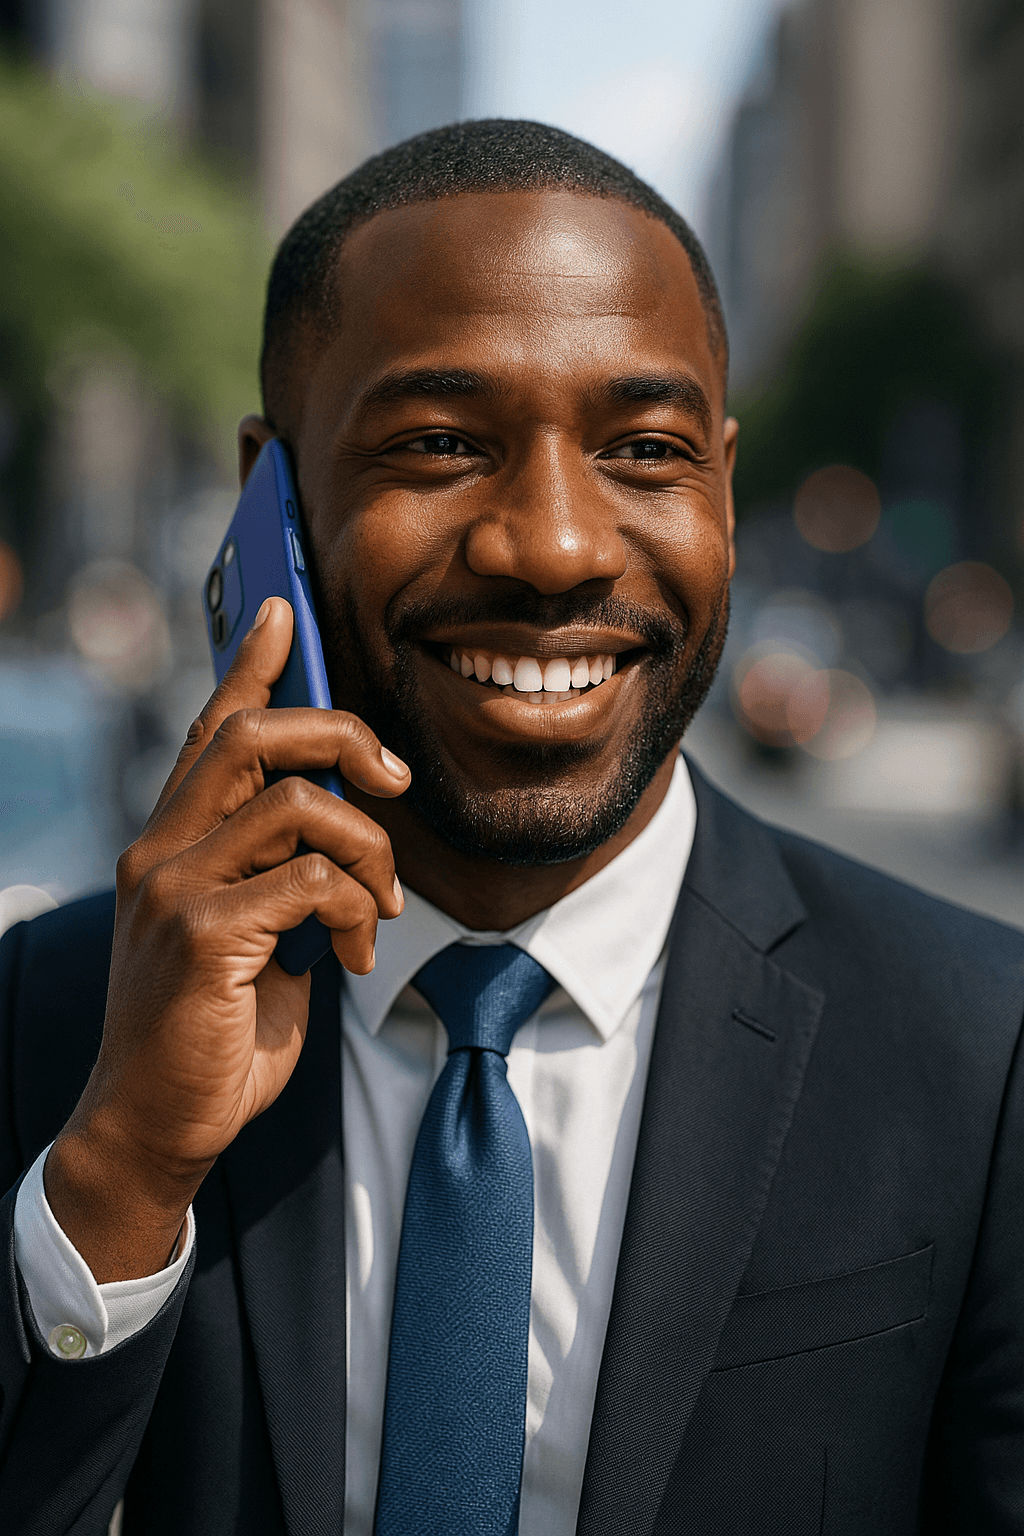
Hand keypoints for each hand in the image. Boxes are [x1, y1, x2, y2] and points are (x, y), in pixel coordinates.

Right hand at [45, 597, 409, 1280]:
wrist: (155, 1127)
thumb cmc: (211, 1033)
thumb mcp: (251, 939)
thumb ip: (280, 879)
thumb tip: (345, 839)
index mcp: (171, 842)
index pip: (209, 733)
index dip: (249, 669)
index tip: (281, 612)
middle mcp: (160, 849)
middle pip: (253, 738)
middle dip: (341, 737)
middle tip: (393, 781)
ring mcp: (173, 888)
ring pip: (298, 804)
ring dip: (368, 848)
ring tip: (381, 906)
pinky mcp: (199, 935)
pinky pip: (310, 880)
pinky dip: (354, 910)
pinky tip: (354, 956)